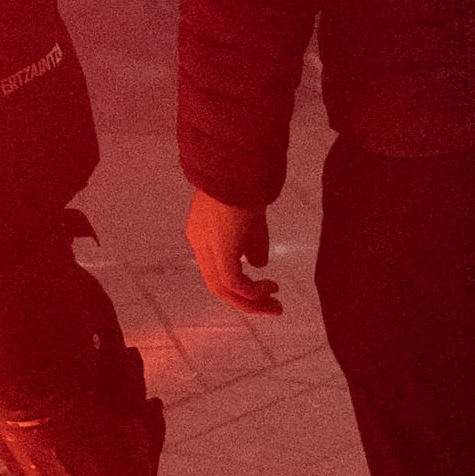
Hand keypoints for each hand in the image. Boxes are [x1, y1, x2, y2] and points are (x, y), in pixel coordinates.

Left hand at [183, 188, 281, 315]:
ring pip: (223, 289)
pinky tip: (269, 288)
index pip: (215, 269)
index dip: (238, 286)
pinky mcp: (219, 249)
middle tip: (273, 309)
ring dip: (251, 302)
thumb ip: (253, 244)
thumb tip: (259, 265)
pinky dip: (252, 291)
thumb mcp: (251, 220)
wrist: (239, 166)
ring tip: (275, 306)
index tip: (263, 292)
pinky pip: (233, 283)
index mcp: (201, 234)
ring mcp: (206, 246)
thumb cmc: (246, 185)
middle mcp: (198, 242)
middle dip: (246, 302)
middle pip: (217, 286)